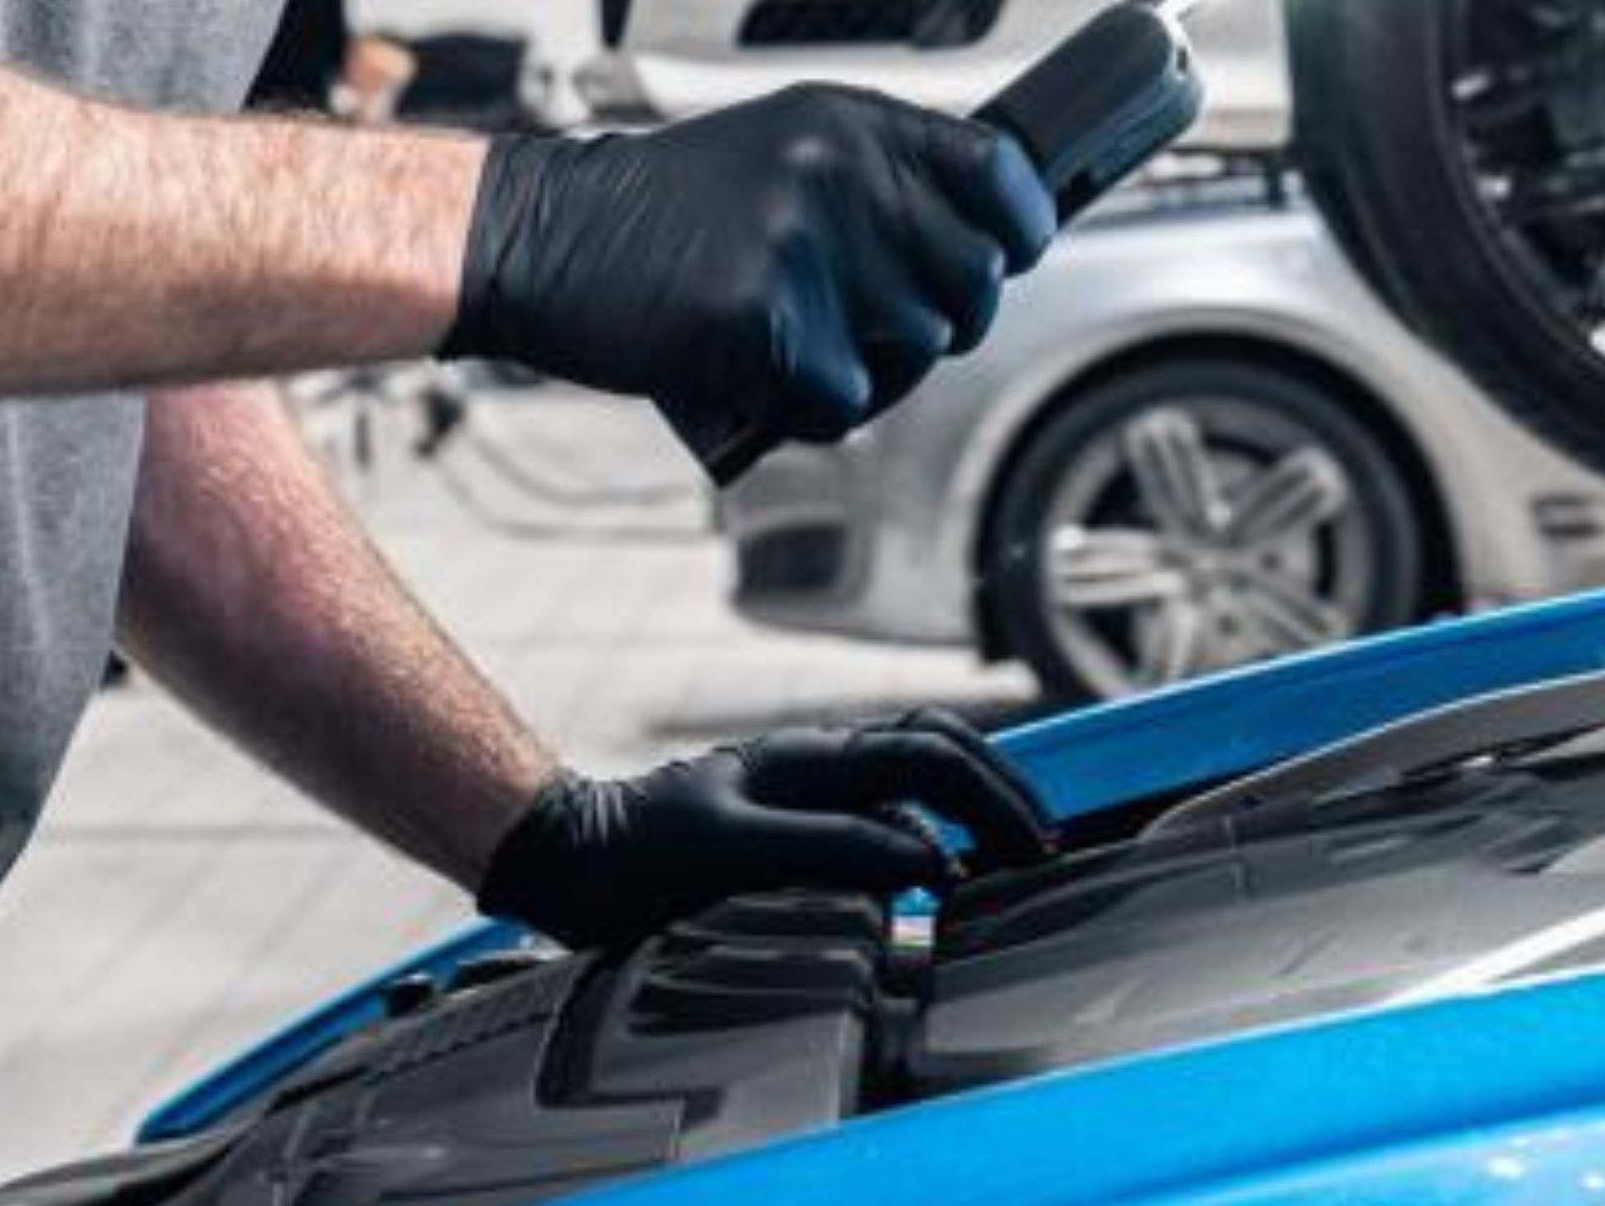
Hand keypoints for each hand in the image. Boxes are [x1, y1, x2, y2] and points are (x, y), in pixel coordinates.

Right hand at [442, 85, 1058, 453]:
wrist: (546, 237)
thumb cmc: (662, 212)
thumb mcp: (781, 151)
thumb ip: (879, 181)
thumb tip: (990, 237)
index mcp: (849, 124)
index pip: (999, 169)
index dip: (1023, 224)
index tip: (1015, 249)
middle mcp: (838, 173)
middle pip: (975, 278)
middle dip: (944, 318)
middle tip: (877, 322)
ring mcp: (803, 243)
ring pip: (918, 347)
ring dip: (873, 367)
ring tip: (800, 343)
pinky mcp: (765, 318)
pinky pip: (848, 398)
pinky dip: (812, 408)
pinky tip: (762, 375)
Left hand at [474, 709, 1058, 949]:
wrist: (563, 857)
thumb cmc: (631, 859)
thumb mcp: (728, 853)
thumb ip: (829, 846)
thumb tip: (926, 857)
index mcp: (808, 761)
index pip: (931, 759)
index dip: (992, 802)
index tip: (1027, 855)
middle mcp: (814, 762)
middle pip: (936, 746)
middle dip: (1000, 788)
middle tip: (1041, 849)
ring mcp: (802, 784)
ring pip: (912, 761)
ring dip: (971, 792)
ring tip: (1009, 846)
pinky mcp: (788, 814)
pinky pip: (881, 795)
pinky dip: (930, 813)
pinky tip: (940, 858)